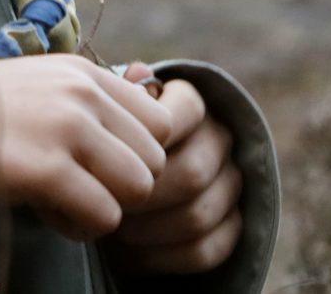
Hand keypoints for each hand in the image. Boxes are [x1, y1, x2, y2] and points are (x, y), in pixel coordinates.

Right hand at [0, 55, 175, 240]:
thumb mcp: (32, 88)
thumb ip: (84, 102)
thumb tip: (145, 125)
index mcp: (78, 70)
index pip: (159, 120)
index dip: (134, 154)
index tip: (92, 164)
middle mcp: (79, 92)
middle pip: (155, 159)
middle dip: (121, 185)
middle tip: (72, 186)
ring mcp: (64, 127)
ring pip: (139, 188)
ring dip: (104, 207)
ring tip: (58, 200)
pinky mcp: (45, 168)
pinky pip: (104, 216)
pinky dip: (77, 227)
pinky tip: (39, 209)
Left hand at [105, 73, 243, 274]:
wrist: (111, 169)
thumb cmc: (98, 131)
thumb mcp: (100, 105)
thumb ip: (115, 91)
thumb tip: (139, 73)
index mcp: (192, 103)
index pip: (187, 111)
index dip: (148, 135)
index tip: (106, 149)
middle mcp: (219, 141)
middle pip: (191, 173)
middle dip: (141, 192)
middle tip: (101, 198)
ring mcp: (231, 185)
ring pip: (198, 215)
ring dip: (147, 228)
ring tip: (108, 224)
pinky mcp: (231, 227)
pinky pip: (206, 251)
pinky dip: (162, 257)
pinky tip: (127, 253)